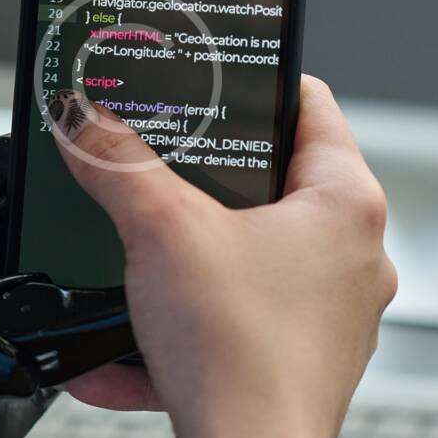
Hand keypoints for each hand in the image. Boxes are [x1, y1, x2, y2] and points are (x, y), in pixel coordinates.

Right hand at [47, 76, 396, 437]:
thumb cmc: (240, 356)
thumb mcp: (161, 232)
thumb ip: (117, 164)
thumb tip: (85, 121)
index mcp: (345, 204)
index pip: (311, 105)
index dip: (258, 85)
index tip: (217, 81)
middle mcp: (352, 255)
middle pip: (280, 179)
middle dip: (216, 175)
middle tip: (170, 163)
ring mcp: (331, 309)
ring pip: (258, 251)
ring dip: (198, 251)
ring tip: (150, 247)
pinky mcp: (301, 353)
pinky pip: (240, 313)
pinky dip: (191, 314)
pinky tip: (131, 337)